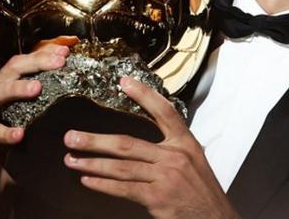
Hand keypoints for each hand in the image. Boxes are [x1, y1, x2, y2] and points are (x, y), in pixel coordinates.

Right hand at [0, 44, 70, 217]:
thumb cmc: (15, 149)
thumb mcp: (32, 121)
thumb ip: (44, 103)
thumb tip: (74, 84)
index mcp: (3, 87)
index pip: (22, 63)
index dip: (42, 54)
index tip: (65, 51)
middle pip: (10, 71)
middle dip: (35, 63)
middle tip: (57, 62)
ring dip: (17, 89)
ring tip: (37, 88)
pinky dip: (5, 132)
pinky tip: (19, 134)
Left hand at [63, 76, 238, 218]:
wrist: (216, 218)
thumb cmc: (202, 193)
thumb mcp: (194, 162)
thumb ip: (171, 150)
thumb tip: (140, 145)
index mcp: (185, 143)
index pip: (164, 112)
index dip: (144, 95)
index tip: (124, 82)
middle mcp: (175, 157)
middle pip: (129, 143)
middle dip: (96, 140)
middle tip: (72, 137)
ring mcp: (166, 177)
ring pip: (121, 166)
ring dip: (92, 163)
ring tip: (72, 159)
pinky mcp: (158, 198)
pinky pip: (124, 189)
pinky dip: (103, 185)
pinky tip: (88, 180)